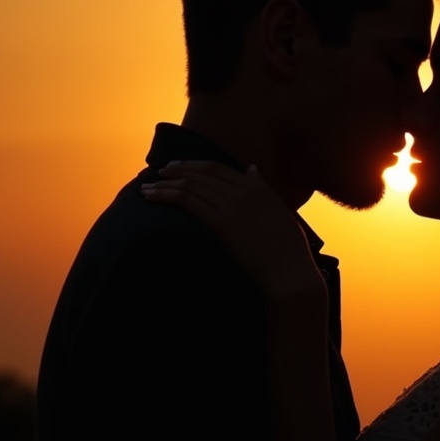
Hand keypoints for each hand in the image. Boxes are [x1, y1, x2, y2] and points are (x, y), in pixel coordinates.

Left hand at [141, 161, 324, 300]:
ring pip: (190, 184)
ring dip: (165, 184)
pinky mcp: (221, 222)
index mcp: (259, 188)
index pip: (219, 169)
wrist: (291, 274)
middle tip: (160, 173)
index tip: (180, 168)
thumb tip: (252, 168)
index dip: (195, 166)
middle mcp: (244, 191)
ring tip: (148, 188)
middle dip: (177, 170)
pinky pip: (187, 200)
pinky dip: (166, 195)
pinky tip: (152, 197)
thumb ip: (265, 189)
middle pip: (202, 172)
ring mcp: (232, 205)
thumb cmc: (290, 252)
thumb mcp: (281, 213)